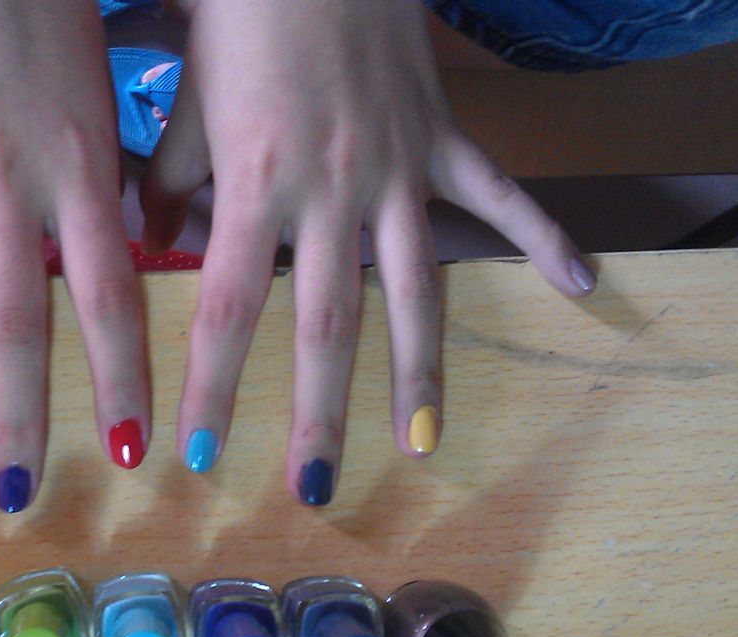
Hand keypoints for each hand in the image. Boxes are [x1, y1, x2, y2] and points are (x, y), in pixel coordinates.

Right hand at [0, 0, 149, 511]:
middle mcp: (7, 179)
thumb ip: (127, 179)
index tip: (134, 452)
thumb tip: (160, 243)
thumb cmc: (60, 14)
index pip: (111, 296)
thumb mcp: (111, 99)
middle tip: (21, 494)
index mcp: (82, 171)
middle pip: (12, 318)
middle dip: (19, 413)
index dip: (124, 379)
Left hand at [141, 0, 593, 503]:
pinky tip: (584, 285)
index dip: (214, 385)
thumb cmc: (239, 10)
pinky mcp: (441, 138)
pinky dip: (542, 235)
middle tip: (316, 486)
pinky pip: (500, 194)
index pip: (231, 306)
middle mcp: (333, 189)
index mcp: (258, 181)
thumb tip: (153, 243)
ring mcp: (397, 168)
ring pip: (416, 285)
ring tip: (422, 442)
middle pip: (330, 322)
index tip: (199, 454)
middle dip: (320, 412)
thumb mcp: (186, 96)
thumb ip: (171, 179)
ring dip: (420, 370)